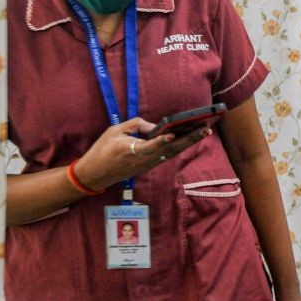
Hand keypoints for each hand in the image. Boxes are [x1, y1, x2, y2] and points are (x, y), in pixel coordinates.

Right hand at [74, 118, 209, 191]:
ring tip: (204, 131)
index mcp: (131, 150)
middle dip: (188, 139)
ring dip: (189, 142)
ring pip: (173, 152)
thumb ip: (135, 125)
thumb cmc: (102, 150)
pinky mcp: (151, 165)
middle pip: (170, 149)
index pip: (150, 146)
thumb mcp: (114, 132)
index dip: (161, 141)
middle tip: (205, 129)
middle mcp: (144, 159)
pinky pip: (169, 155)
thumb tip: (154, 126)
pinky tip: (191, 138)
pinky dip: (181, 146)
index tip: (171, 135)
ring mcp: (149, 164)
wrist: (95, 174)